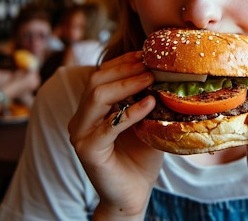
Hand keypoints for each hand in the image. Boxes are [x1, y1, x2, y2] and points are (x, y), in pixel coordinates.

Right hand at [68, 51, 160, 219]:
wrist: (133, 193)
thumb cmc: (140, 156)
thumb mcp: (146, 120)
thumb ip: (148, 97)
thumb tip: (166, 70)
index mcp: (90, 109)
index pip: (101, 74)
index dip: (123, 61)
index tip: (147, 53)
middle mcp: (80, 118)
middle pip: (96, 81)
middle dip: (125, 69)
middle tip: (151, 65)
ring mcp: (80, 134)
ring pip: (97, 97)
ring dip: (127, 84)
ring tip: (151, 79)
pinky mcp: (88, 150)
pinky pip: (108, 125)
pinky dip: (131, 112)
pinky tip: (149, 103)